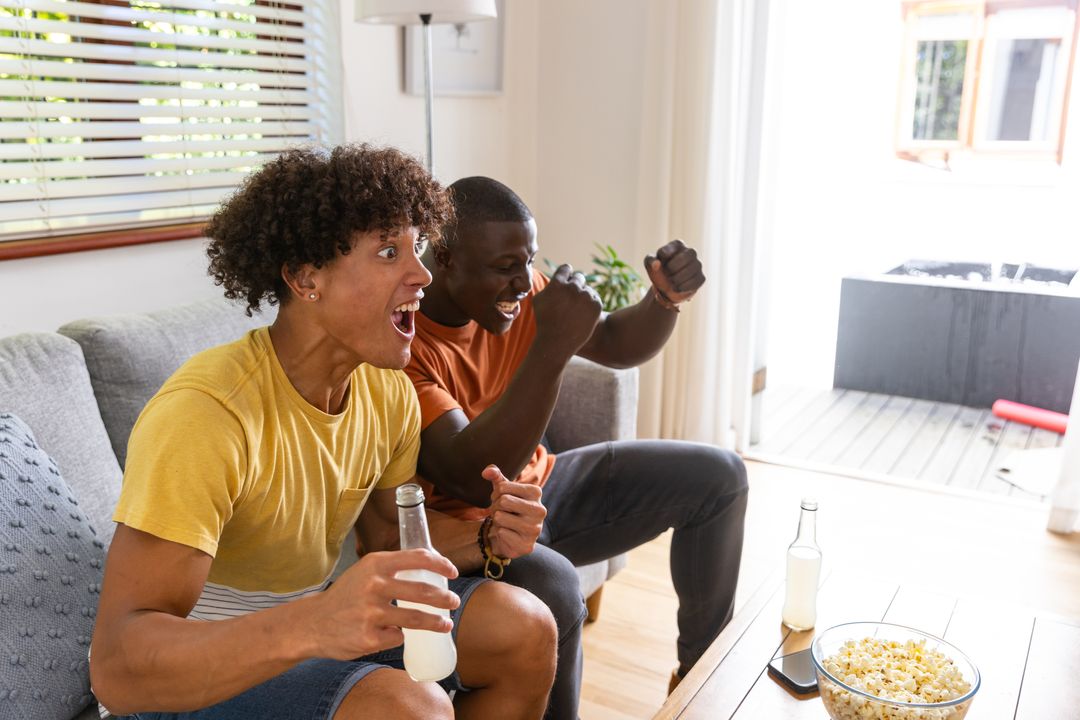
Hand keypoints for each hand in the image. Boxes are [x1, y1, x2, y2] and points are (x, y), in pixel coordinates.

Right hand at [312, 549, 458, 659]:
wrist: (312, 623)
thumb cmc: (345, 595)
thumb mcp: (365, 571)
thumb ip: (391, 569)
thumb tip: (429, 571)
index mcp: (376, 564)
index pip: (418, 558)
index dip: (441, 564)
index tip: (453, 572)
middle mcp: (374, 586)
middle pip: (423, 591)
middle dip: (445, 598)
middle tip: (454, 602)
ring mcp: (371, 613)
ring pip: (416, 618)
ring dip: (436, 622)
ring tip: (446, 624)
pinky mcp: (369, 638)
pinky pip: (397, 638)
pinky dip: (400, 637)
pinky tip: (395, 635)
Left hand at [484, 464, 544, 558]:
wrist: (512, 534)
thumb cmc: (508, 508)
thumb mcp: (502, 489)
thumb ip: (496, 475)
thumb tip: (486, 471)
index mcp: (536, 492)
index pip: (503, 487)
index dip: (496, 493)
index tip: (503, 499)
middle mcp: (540, 510)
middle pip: (503, 501)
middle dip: (496, 507)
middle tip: (502, 511)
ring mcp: (535, 529)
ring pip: (500, 517)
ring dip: (497, 520)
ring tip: (505, 522)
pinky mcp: (527, 544)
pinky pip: (501, 532)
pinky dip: (500, 533)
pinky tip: (509, 534)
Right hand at [532, 264, 602, 358]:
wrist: (557, 342)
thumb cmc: (545, 322)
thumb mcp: (539, 300)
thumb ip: (548, 286)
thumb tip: (556, 278)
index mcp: (558, 283)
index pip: (566, 269)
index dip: (565, 275)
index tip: (565, 283)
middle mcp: (573, 287)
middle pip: (579, 277)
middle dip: (575, 286)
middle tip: (570, 300)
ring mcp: (586, 296)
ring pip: (588, 289)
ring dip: (582, 297)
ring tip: (574, 311)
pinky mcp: (597, 305)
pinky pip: (595, 298)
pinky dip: (590, 305)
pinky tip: (582, 315)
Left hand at [644, 239, 704, 305]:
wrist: (665, 289)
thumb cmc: (658, 271)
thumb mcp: (650, 265)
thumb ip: (650, 261)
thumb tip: (656, 264)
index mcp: (677, 245)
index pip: (673, 247)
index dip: (664, 257)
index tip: (658, 264)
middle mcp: (690, 252)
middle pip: (689, 255)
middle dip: (674, 267)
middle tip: (667, 274)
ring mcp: (697, 265)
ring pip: (694, 268)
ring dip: (678, 279)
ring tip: (671, 283)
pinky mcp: (701, 277)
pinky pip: (696, 281)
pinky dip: (684, 287)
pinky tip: (677, 288)